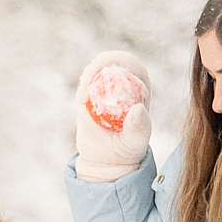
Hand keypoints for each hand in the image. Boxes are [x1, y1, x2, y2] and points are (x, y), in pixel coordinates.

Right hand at [74, 50, 152, 182]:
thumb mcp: (136, 141)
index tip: (105, 71)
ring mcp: (105, 89)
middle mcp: (123, 83)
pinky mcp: (90, 97)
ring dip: (88, 77)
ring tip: (85, 97)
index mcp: (140, 86)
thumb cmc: (126, 151)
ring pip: (94, 72)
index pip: (129, 63)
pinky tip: (81, 101)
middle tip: (88, 79)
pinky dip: (81, 90)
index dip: (116, 60)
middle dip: (98, 65)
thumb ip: (139, 128)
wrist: (106, 160)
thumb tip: (138, 109)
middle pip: (109, 62)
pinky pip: (84, 87)